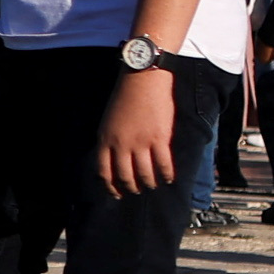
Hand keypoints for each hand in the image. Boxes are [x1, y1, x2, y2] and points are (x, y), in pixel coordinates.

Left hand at [97, 63, 181, 194]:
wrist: (142, 78)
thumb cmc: (125, 96)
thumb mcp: (108, 120)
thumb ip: (110, 140)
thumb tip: (114, 159)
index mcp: (105, 139)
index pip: (104, 172)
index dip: (111, 187)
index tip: (117, 194)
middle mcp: (121, 144)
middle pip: (125, 176)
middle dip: (132, 188)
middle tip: (138, 190)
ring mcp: (140, 142)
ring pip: (145, 174)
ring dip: (149, 183)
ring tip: (153, 185)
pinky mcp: (159, 138)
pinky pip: (163, 164)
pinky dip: (166, 175)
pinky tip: (168, 178)